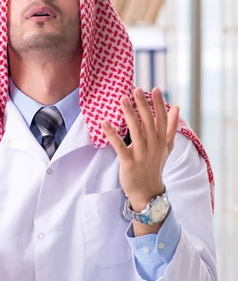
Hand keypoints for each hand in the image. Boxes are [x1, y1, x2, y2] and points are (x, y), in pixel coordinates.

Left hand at [102, 87, 179, 212]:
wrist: (148, 191)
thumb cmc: (155, 166)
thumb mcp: (166, 146)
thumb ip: (170, 126)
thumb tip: (177, 108)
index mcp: (161, 140)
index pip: (161, 118)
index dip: (159, 104)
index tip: (155, 89)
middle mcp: (153, 146)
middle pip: (148, 122)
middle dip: (143, 105)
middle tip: (136, 89)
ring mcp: (141, 154)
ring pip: (136, 130)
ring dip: (129, 114)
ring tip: (122, 99)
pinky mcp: (129, 162)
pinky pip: (119, 146)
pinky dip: (112, 134)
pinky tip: (105, 122)